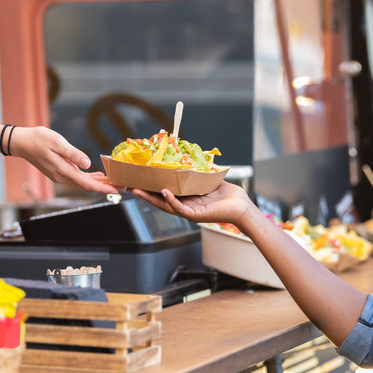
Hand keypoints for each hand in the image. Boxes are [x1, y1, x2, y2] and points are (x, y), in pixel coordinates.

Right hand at [11, 126, 119, 193]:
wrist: (21, 142)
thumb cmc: (38, 139)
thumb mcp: (57, 143)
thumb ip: (73, 154)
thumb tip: (87, 164)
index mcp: (63, 171)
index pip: (87, 184)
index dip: (102, 188)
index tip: (115, 189)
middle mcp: (62, 177)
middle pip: (86, 186)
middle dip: (104, 187)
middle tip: (121, 186)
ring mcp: (59, 176)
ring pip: (82, 183)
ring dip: (97, 183)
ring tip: (112, 181)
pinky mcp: (58, 172)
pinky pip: (77, 179)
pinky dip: (88, 178)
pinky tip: (97, 175)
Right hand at [130, 182, 252, 225]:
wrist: (242, 206)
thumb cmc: (229, 195)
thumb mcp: (209, 180)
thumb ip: (197, 173)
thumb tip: (189, 157)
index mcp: (187, 199)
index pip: (165, 194)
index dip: (151, 188)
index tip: (139, 179)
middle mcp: (185, 207)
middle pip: (160, 201)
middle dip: (144, 194)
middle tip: (130, 186)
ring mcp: (189, 212)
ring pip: (165, 206)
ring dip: (151, 198)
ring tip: (138, 190)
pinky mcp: (196, 215)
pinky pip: (180, 208)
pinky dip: (170, 200)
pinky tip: (163, 192)